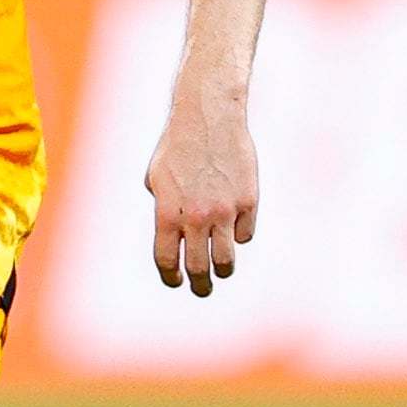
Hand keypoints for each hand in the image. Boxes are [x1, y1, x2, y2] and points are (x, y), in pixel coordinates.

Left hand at [145, 88, 258, 296]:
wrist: (209, 116)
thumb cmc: (177, 146)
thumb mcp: (157, 179)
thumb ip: (165, 212)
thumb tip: (176, 240)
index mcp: (167, 212)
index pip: (167, 260)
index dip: (171, 277)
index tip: (176, 282)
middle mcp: (195, 216)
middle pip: (198, 268)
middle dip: (199, 286)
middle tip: (202, 289)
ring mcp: (224, 210)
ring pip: (226, 259)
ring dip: (223, 270)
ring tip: (221, 271)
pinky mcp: (248, 201)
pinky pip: (246, 233)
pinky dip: (240, 235)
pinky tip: (235, 228)